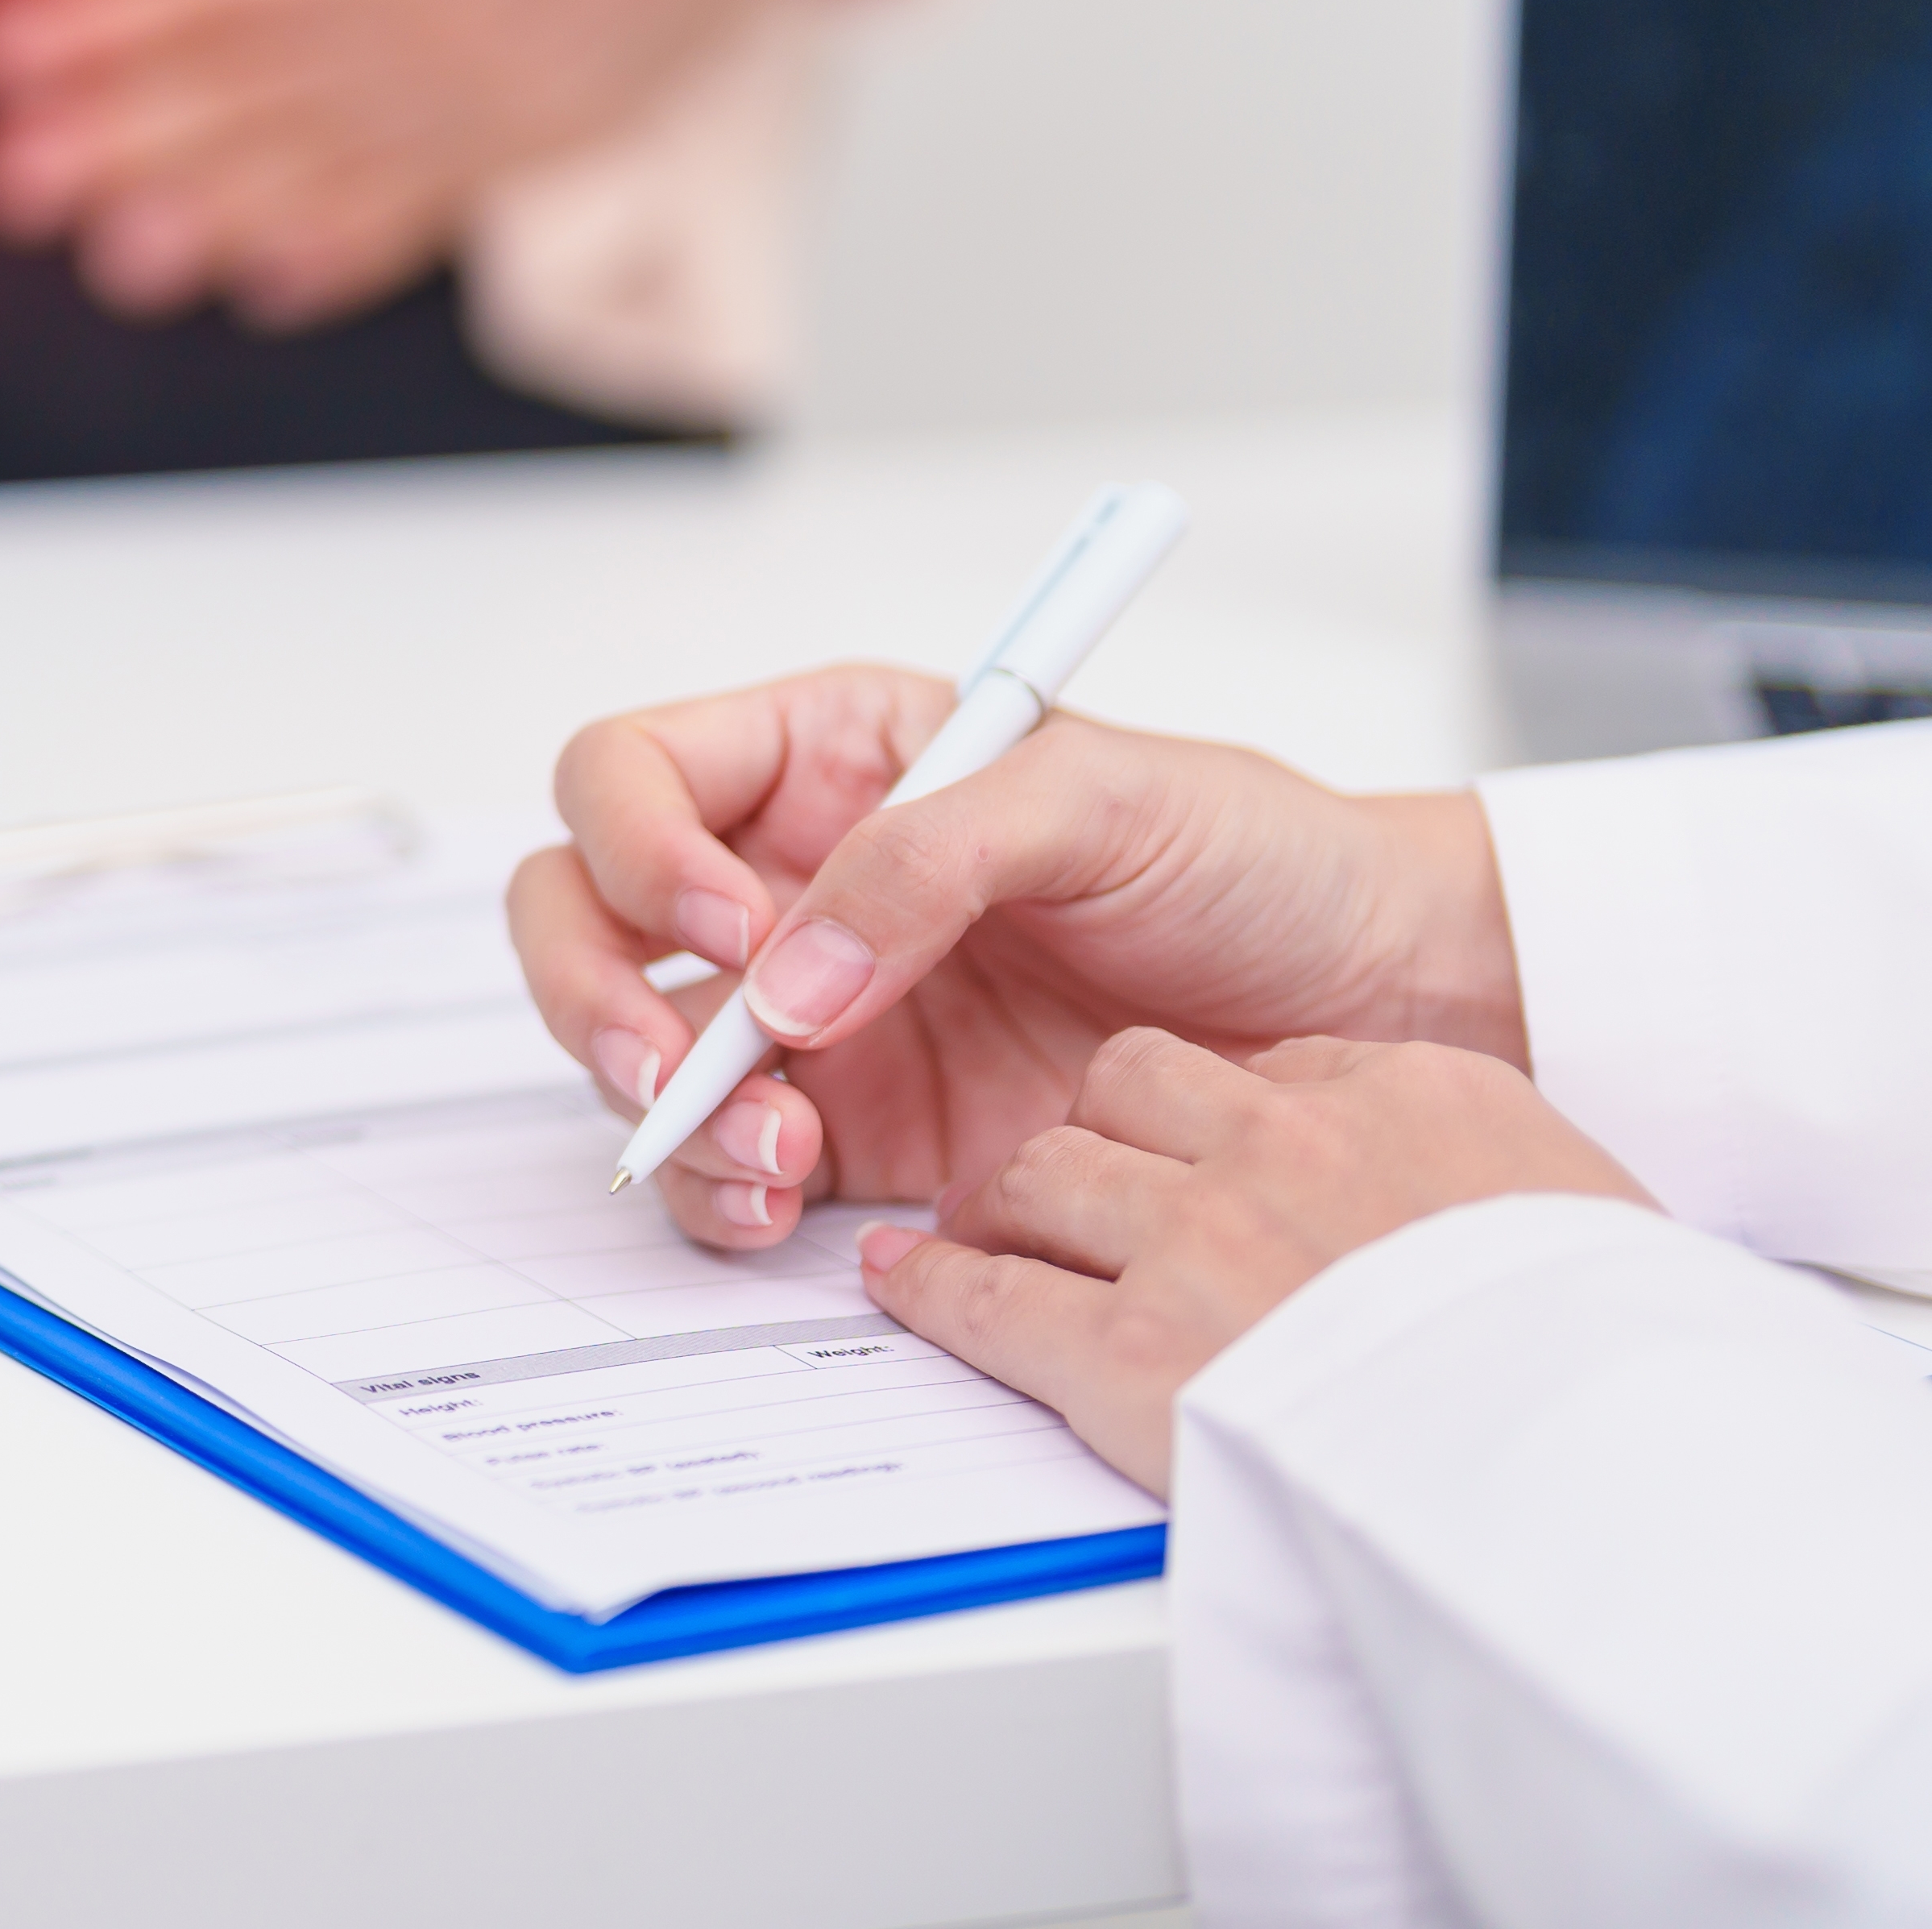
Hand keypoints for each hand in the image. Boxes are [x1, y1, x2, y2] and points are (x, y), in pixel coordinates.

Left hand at [0, 0, 913, 325]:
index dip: (102, 21)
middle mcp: (454, 16)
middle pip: (256, 84)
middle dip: (125, 137)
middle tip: (12, 182)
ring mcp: (507, 90)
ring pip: (333, 160)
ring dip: (214, 212)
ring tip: (113, 258)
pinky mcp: (551, 134)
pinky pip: (434, 202)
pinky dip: (347, 246)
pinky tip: (263, 282)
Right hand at [508, 667, 1525, 1254]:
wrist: (1382, 1008)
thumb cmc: (1260, 862)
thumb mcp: (1102, 798)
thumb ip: (928, 857)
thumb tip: (787, 974)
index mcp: (830, 758)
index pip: (634, 774)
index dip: (642, 847)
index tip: (736, 924)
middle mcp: (791, 878)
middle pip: (584, 913)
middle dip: (593, 994)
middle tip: (668, 1070)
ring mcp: (812, 1012)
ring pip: (636, 1051)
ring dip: (667, 1112)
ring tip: (775, 1157)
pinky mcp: (856, 1132)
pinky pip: (725, 1169)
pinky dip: (721, 1197)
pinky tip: (788, 1208)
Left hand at [864, 1031, 1649, 1491]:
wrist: (1607, 1460)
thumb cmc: (1609, 1345)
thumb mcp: (1575, 1191)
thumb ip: (1475, 1151)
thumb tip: (1432, 1173)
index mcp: (1399, 1096)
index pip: (1258, 1065)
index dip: (1209, 1105)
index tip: (1191, 1136)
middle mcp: (1281, 1148)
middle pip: (1127, 1096)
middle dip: (1089, 1135)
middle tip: (1062, 1176)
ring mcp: (1196, 1247)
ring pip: (1044, 1175)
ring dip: (1006, 1202)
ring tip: (982, 1224)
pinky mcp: (1134, 1358)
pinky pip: (993, 1299)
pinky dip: (938, 1288)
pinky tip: (911, 1279)